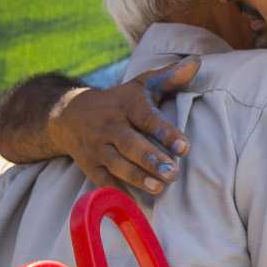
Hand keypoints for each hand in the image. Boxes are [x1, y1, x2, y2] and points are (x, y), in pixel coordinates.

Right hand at [50, 59, 196, 195]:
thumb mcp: (141, 85)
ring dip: (138, 178)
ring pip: (118, 164)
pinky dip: (117, 193)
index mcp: (127, 105)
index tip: (185, 147)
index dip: (165, 132)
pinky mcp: (90, 166)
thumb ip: (170, 77)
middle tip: (174, 173)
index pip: (147, 118)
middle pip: (131, 144)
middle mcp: (110, 126)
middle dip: (152, 160)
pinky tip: (135, 203)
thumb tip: (197, 62)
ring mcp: (97, 147)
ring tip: (159, 188)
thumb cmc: (118, 100)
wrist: (68, 115)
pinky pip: (103, 181)